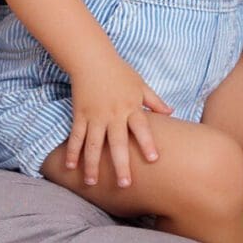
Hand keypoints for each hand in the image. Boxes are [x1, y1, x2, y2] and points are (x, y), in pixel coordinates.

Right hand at [54, 54, 169, 191]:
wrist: (91, 58)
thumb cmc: (119, 71)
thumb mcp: (140, 84)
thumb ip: (154, 100)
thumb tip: (171, 112)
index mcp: (131, 107)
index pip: (141, 127)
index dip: (147, 143)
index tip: (153, 159)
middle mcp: (113, 114)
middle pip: (117, 142)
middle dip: (121, 164)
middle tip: (125, 184)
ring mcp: (95, 116)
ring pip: (93, 144)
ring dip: (92, 164)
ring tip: (92, 183)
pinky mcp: (80, 115)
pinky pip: (76, 136)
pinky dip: (73, 152)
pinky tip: (71, 167)